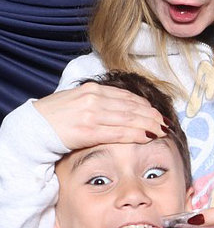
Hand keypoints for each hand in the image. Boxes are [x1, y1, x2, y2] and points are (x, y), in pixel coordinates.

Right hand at [35, 82, 168, 148]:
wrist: (33, 128)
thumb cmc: (55, 117)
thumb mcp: (78, 101)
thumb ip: (98, 102)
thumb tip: (121, 108)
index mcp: (93, 90)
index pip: (126, 97)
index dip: (144, 105)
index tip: (157, 112)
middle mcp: (94, 99)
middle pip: (131, 107)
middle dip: (151, 115)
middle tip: (165, 123)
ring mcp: (91, 114)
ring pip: (129, 119)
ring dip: (149, 125)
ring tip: (162, 130)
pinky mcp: (88, 130)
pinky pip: (118, 132)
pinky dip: (136, 134)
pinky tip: (148, 137)